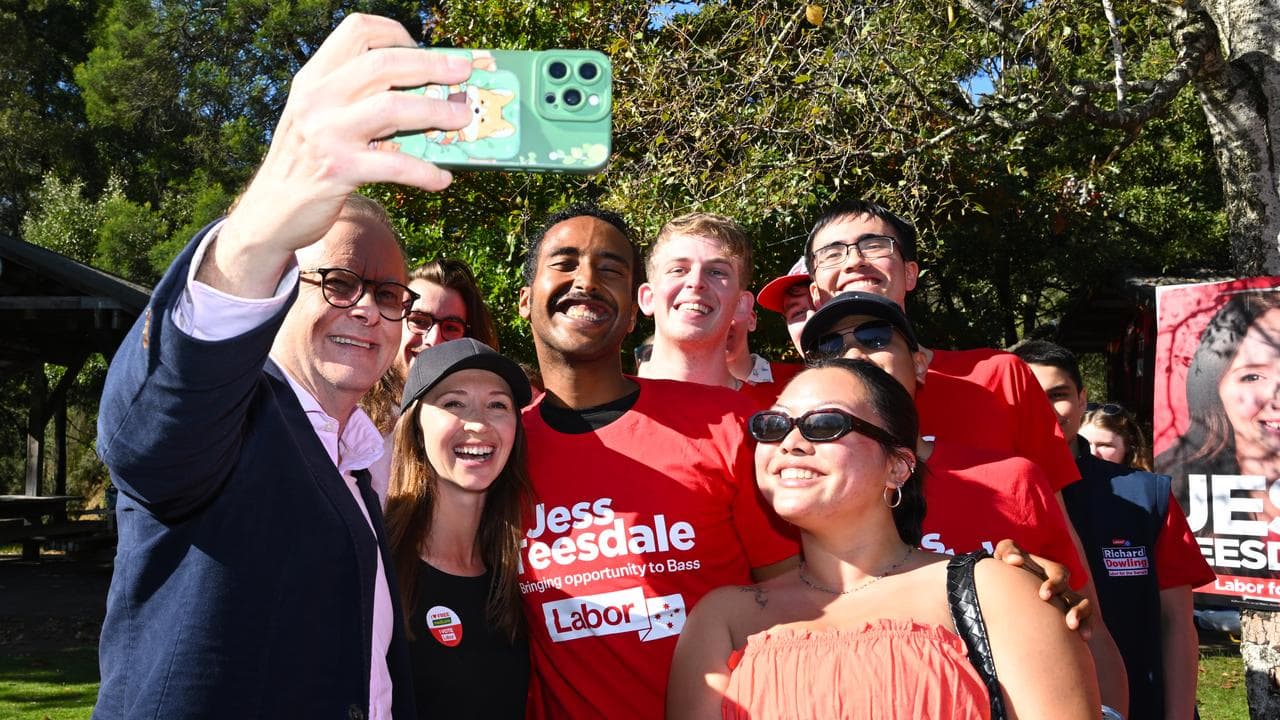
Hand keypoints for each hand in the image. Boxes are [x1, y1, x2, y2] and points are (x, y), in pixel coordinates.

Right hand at [216, 14, 473, 280]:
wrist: (271, 211)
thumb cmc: (308, 161)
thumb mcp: (320, 117)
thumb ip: (357, 97)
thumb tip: (426, 93)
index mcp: (314, 77)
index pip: (357, 31)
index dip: (396, 34)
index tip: (422, 50)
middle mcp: (317, 98)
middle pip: (384, 63)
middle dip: (432, 66)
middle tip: (464, 72)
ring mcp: (326, 132)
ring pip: (393, 107)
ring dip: (437, 112)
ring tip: (464, 118)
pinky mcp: (339, 170)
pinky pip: (395, 166)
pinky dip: (425, 172)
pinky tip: (442, 178)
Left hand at [992, 538, 1092, 639]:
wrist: (1009, 586)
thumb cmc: (1010, 568)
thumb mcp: (1007, 555)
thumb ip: (1008, 550)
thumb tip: (1015, 561)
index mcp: (1050, 572)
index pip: (1059, 574)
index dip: (1054, 584)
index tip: (1043, 595)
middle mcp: (1062, 588)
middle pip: (1076, 596)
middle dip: (1075, 608)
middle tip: (1067, 621)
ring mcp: (1066, 603)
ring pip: (1085, 607)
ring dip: (1083, 617)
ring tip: (1076, 629)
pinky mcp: (1066, 618)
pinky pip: (1085, 622)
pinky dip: (1086, 627)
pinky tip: (1083, 638)